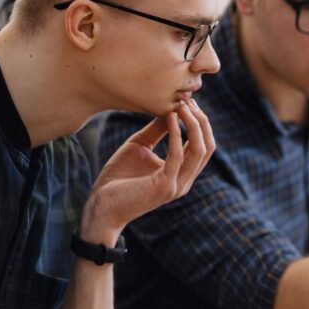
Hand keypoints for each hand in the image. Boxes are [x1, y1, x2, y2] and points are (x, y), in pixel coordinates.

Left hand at [82, 99, 215, 244]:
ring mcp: (177, 184)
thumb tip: (171, 108)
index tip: (188, 102)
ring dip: (194, 125)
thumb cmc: (118, 178)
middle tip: (189, 101)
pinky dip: (176, 134)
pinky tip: (170, 118)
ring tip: (182, 107)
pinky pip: (177, 156)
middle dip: (202, 121)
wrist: (101, 207)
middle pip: (208, 146)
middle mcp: (185, 180)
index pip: (203, 145)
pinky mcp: (165, 186)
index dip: (200, 122)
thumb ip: (157, 130)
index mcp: (182, 172)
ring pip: (200, 150)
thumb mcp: (140, 146)